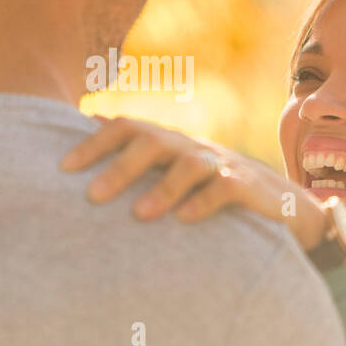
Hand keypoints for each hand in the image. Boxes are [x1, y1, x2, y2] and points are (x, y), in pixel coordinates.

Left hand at [60, 115, 328, 249]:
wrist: (283, 207)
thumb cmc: (212, 191)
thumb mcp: (174, 171)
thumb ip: (138, 154)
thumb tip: (90, 124)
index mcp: (169, 143)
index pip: (128, 128)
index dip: (95, 144)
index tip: (62, 168)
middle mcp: (191, 147)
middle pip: (154, 141)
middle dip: (121, 167)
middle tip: (92, 197)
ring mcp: (222, 164)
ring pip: (190, 164)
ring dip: (162, 188)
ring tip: (138, 215)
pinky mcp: (249, 187)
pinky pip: (225, 188)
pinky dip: (204, 201)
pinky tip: (184, 220)